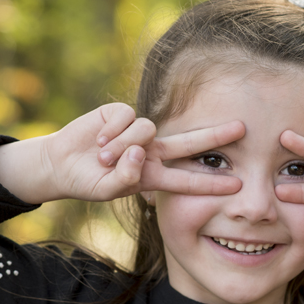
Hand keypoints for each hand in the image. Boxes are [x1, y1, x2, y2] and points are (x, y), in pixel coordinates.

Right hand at [38, 103, 244, 202]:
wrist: (60, 164)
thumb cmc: (88, 181)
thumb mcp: (108, 189)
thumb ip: (126, 177)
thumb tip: (140, 152)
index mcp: (154, 174)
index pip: (188, 179)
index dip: (211, 183)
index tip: (237, 185)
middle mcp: (152, 150)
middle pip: (190, 142)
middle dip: (216, 136)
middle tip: (243, 128)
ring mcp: (138, 131)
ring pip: (146, 130)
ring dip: (123, 146)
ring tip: (103, 157)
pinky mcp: (120, 114)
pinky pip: (128, 118)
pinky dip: (113, 132)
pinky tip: (98, 141)